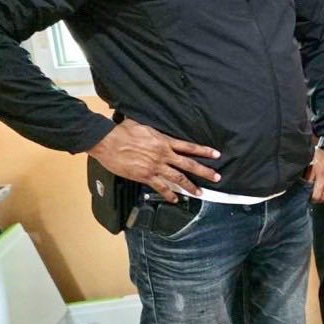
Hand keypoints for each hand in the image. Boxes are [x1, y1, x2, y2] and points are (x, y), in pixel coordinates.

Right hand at [88, 119, 219, 201]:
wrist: (107, 141)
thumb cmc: (122, 131)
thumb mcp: (142, 124)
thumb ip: (154, 129)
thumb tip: (157, 124)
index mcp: (164, 141)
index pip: (189, 146)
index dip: (204, 151)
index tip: (216, 154)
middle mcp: (163, 155)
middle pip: (188, 164)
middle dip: (204, 171)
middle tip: (216, 177)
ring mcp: (154, 166)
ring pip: (177, 178)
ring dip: (190, 186)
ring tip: (200, 192)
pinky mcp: (144, 176)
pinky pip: (160, 187)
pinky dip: (168, 194)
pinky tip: (175, 199)